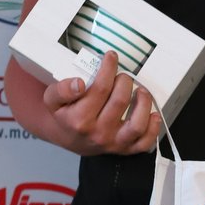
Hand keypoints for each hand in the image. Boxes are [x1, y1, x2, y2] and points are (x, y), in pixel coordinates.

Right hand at [43, 50, 161, 155]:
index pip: (100, 89)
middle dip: (124, 81)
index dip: (108, 68)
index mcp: (79, 120)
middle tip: (122, 76)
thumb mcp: (52, 99)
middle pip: (119, 101)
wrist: (69, 137)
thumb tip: (78, 83)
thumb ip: (61, 89)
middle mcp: (98, 133)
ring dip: (144, 103)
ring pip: (137, 124)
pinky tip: (153, 113)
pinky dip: (153, 128)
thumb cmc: (65, 115)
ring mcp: (113, 143)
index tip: (111, 56)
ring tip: (140, 90)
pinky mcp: (125, 149)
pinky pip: (144, 143)